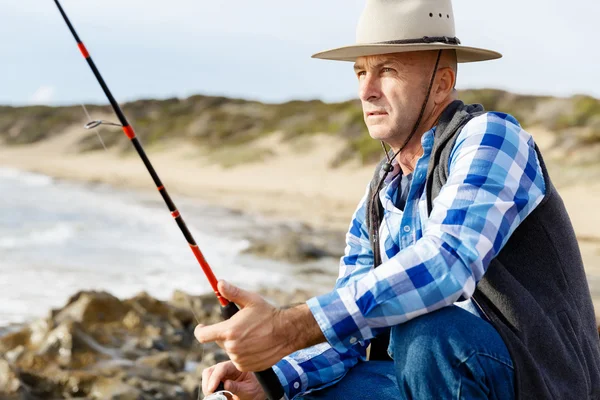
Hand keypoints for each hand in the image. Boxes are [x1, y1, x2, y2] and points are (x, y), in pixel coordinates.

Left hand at [194, 280, 323, 371]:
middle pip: (219, 341)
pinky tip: (255, 345)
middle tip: (240, 326)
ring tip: (251, 335)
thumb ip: (232, 293)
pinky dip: (243, 354)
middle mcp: (232, 347)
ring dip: (235, 344)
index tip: (202, 327)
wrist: (287, 332)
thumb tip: (219, 283)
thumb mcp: (250, 300)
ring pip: (230, 351)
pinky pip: (239, 360)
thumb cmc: (268, 314)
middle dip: (225, 334)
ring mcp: (239, 358)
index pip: (203, 336)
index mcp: (229, 331)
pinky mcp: (247, 366)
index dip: (200, 331)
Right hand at [202, 361, 264, 399]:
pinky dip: (209, 391)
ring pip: (207, 377)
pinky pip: (208, 384)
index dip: (215, 377)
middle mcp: (226, 368)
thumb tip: (226, 384)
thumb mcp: (248, 389)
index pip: (222, 367)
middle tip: (212, 395)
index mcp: (235, 366)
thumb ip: (237, 387)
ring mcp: (220, 375)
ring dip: (207, 387)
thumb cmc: (254, 388)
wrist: (255, 393)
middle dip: (208, 383)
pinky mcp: (217, 382)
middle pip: (210, 371)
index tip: (211, 389)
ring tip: (215, 397)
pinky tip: (216, 396)